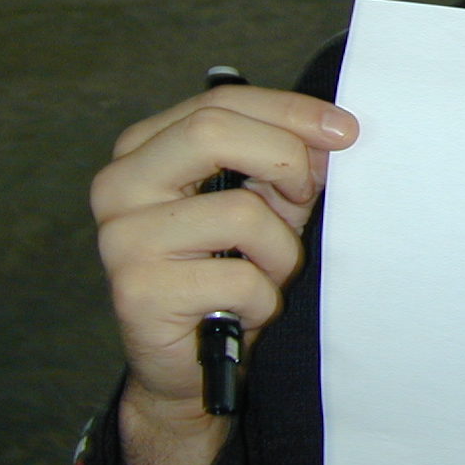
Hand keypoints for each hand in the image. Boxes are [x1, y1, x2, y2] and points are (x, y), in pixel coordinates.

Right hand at [90, 86, 356, 464]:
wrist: (188, 364)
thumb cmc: (226, 270)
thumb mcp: (262, 202)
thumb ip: (286, 162)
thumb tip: (331, 135)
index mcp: (143, 149)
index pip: (218, 101)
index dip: (289, 110)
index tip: (345, 129)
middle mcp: (119, 186)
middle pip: (212, 131)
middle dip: (284, 158)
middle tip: (307, 195)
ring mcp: (121, 239)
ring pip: (241, 212)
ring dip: (280, 249)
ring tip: (266, 273)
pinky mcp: (138, 291)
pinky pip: (240, 279)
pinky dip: (263, 298)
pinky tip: (243, 310)